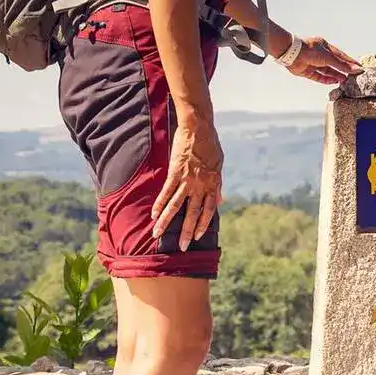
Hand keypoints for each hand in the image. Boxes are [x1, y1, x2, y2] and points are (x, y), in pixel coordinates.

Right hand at [151, 112, 222, 249]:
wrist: (199, 127)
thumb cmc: (211, 144)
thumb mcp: (219, 165)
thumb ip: (218, 184)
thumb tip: (221, 199)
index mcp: (212, 184)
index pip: (209, 210)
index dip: (204, 224)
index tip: (198, 236)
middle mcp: (200, 185)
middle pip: (193, 213)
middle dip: (186, 231)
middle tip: (181, 247)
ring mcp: (187, 180)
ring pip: (176, 206)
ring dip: (167, 221)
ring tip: (158, 234)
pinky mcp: (175, 172)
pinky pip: (166, 192)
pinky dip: (159, 204)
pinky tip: (154, 214)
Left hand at [286, 37, 361, 84]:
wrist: (293, 54)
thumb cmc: (310, 50)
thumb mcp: (329, 57)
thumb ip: (342, 65)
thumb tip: (355, 69)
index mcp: (325, 47)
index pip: (340, 55)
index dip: (349, 62)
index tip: (358, 67)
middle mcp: (319, 55)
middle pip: (334, 64)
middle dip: (343, 70)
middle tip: (353, 77)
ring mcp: (313, 63)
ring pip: (327, 71)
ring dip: (336, 76)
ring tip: (345, 81)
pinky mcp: (307, 71)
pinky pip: (319, 77)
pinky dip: (327, 80)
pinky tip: (334, 82)